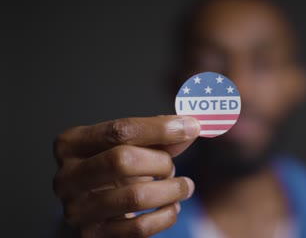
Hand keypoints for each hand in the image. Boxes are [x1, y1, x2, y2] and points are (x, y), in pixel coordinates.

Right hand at [53, 115, 199, 236]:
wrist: (94, 211)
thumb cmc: (114, 173)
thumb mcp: (130, 148)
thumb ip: (158, 137)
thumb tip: (189, 128)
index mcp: (71, 144)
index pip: (119, 130)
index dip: (160, 129)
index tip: (191, 127)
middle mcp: (67, 176)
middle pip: (122, 160)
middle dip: (160, 162)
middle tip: (173, 167)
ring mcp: (76, 209)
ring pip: (134, 196)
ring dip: (170, 190)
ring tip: (182, 187)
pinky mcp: (93, 236)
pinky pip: (140, 227)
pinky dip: (166, 215)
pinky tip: (172, 207)